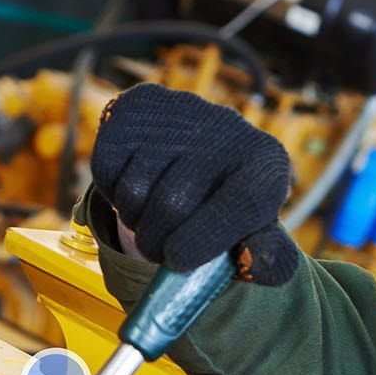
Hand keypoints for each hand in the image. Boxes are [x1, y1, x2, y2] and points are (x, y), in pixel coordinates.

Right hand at [90, 83, 300, 284]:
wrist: (197, 150)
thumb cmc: (227, 206)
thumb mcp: (254, 233)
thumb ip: (268, 257)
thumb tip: (260, 265)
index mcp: (266, 165)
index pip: (243, 201)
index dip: (205, 238)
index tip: (178, 261)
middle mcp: (227, 128)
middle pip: (173, 204)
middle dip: (156, 244)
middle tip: (160, 253)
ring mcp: (179, 113)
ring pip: (135, 192)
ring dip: (134, 222)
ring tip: (153, 219)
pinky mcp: (136, 108)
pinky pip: (107, 171)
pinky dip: (113, 195)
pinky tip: (138, 188)